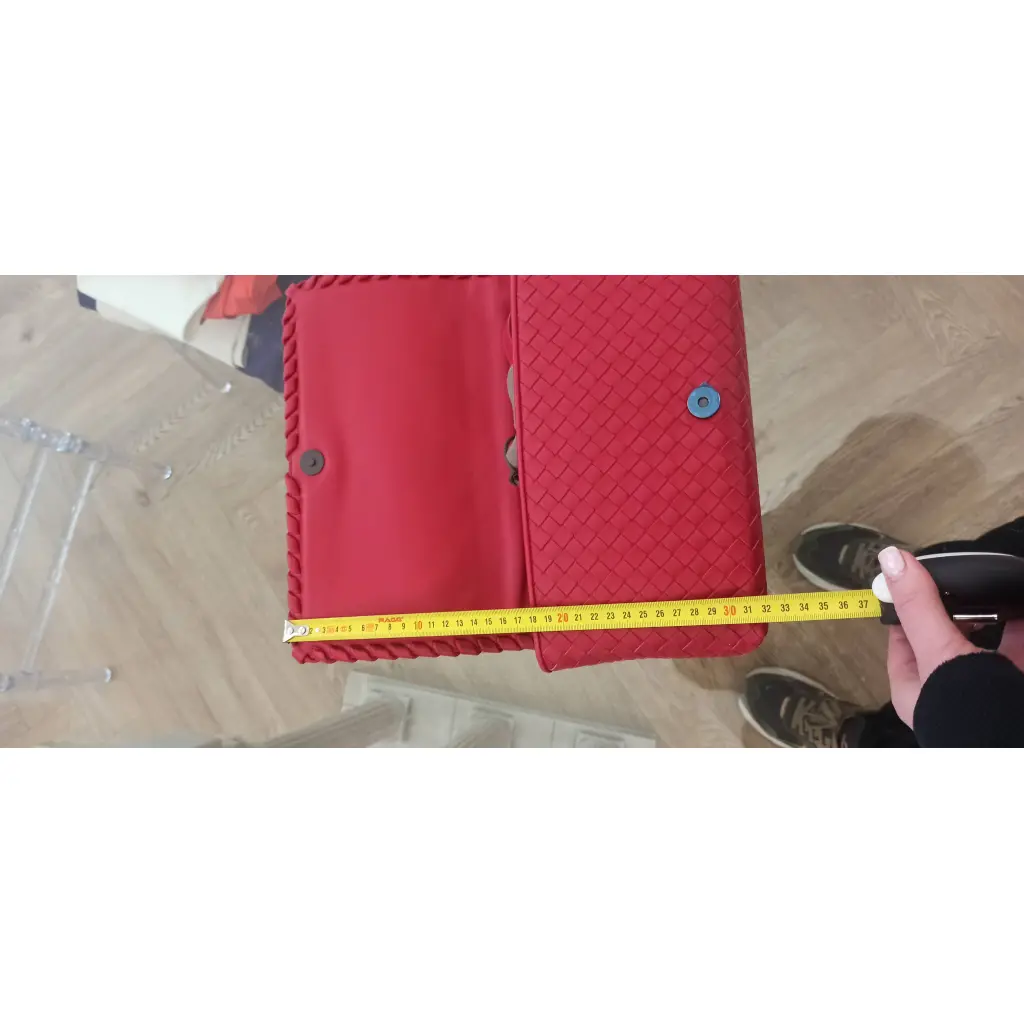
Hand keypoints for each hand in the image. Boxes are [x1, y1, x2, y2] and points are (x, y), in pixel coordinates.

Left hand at [879, 546, 1023, 726]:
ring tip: (994, 587)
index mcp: (916, 686)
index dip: (907, 606)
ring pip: (986, 644)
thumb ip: (919, 608)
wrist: (1018, 742)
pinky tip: (1022, 609)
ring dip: (992, 615)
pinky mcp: (1014, 684)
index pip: (902, 636)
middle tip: (959, 578)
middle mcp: (947, 688)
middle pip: (946, 637)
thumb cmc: (970, 713)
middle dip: (955, 608)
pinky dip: (1021, 627)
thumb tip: (891, 560)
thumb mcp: (938, 652)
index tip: (915, 575)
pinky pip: (1017, 646)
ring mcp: (984, 688)